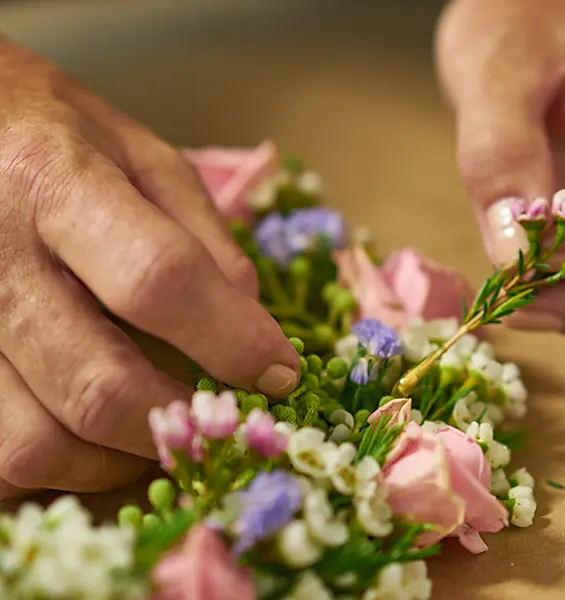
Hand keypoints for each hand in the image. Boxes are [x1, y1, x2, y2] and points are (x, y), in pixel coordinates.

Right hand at [0, 42, 299, 498]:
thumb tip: (255, 333)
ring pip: (33, 445)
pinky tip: (83, 432)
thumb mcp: (143, 158)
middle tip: (218, 420)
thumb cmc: (56, 136)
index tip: (279, 373)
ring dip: (115, 461)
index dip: (232, 340)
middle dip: (179, 423)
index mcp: (56, 182)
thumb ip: (204, 239)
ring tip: (150, 429)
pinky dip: (53, 467)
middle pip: (97, 385)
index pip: (158, 279)